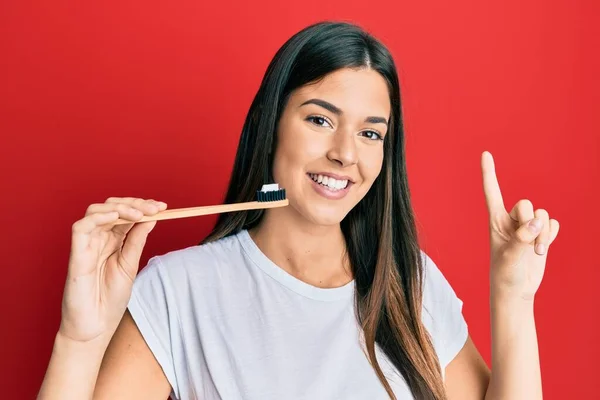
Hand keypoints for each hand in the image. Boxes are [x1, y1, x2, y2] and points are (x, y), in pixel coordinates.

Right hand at [58, 197, 166, 343]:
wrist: (96, 327)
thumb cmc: (110, 300)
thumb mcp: (130, 265)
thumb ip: (137, 241)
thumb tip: (151, 217)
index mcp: (113, 241)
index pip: (126, 214)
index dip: (143, 206)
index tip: (164, 207)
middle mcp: (99, 239)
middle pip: (112, 207)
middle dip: (135, 203)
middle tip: (155, 208)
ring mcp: (86, 246)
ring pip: (95, 211)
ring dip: (119, 207)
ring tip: (139, 214)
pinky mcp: (76, 255)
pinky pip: (81, 227)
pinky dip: (98, 217)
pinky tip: (116, 217)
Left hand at [481, 151, 559, 300]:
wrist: (516, 290)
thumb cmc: (504, 275)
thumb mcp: (508, 258)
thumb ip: (520, 239)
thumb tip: (534, 225)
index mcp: (495, 221)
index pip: (491, 192)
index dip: (489, 172)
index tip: (485, 153)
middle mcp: (511, 220)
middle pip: (526, 204)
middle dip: (530, 222)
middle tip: (527, 242)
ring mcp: (527, 227)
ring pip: (542, 214)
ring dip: (543, 234)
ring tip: (535, 252)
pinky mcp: (541, 234)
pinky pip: (553, 223)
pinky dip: (551, 235)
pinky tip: (542, 248)